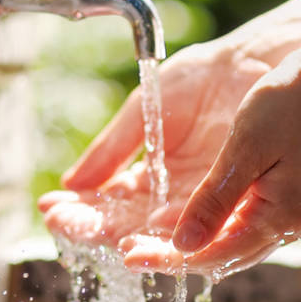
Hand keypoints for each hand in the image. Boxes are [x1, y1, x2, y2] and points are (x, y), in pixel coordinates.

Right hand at [40, 41, 272, 246]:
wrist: (250, 63)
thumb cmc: (199, 80)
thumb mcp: (145, 113)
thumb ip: (112, 150)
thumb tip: (71, 184)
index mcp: (148, 177)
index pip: (106, 204)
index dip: (78, 209)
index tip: (50, 209)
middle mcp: (171, 198)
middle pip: (125, 225)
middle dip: (93, 227)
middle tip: (64, 225)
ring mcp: (200, 202)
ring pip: (160, 234)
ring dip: (132, 238)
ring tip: (107, 237)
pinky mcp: (231, 201)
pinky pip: (202, 226)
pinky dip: (177, 233)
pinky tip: (151, 232)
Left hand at [119, 47, 300, 278]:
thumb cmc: (291, 102)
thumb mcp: (244, 149)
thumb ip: (213, 200)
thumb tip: (182, 245)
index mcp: (280, 218)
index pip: (213, 255)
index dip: (168, 258)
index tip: (128, 255)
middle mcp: (288, 226)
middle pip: (219, 256)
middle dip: (171, 255)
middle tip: (125, 250)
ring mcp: (289, 214)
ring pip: (228, 243)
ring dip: (187, 244)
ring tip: (142, 238)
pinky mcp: (285, 199)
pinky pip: (239, 225)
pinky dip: (207, 226)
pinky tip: (179, 218)